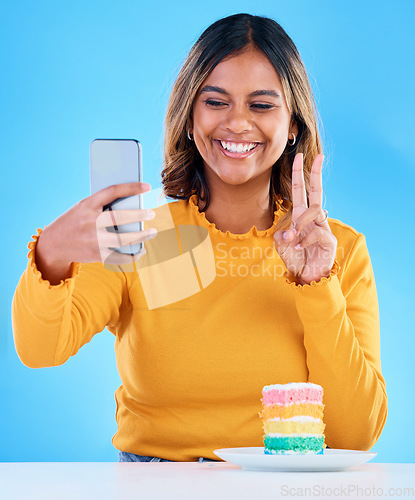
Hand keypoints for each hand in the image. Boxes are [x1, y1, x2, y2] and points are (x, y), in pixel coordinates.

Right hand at [35, 183, 156, 282]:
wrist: (53, 244)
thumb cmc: (75, 222)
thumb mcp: (82, 208)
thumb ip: (101, 206)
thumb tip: (131, 204)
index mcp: (87, 205)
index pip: (111, 192)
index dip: (131, 188)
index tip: (146, 187)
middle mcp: (90, 222)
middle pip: (119, 217)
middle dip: (139, 215)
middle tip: (152, 213)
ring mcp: (93, 240)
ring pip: (123, 239)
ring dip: (141, 236)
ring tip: (152, 232)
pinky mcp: (96, 255)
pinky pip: (119, 257)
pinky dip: (132, 256)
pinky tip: (141, 251)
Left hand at [273, 153, 336, 283]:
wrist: (307, 277)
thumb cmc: (295, 259)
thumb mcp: (281, 246)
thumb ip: (281, 237)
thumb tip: (287, 232)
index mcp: (301, 216)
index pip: (302, 191)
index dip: (300, 174)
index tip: (298, 156)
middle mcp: (314, 219)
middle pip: (317, 193)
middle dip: (316, 174)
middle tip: (318, 156)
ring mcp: (323, 228)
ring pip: (314, 212)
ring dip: (300, 224)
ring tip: (291, 239)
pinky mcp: (329, 241)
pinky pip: (317, 234)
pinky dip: (304, 240)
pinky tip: (298, 248)